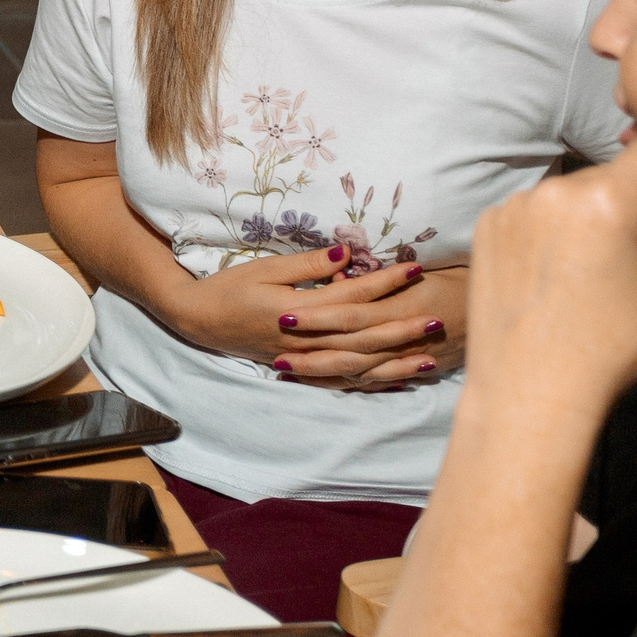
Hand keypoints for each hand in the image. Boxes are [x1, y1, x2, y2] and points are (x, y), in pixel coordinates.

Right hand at [164, 244, 447, 384]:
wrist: (200, 320)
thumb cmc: (230, 288)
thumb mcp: (264, 268)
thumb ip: (306, 264)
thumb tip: (346, 254)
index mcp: (299, 311)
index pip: (352, 296)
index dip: (385, 282)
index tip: (415, 268)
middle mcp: (306, 341)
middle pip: (363, 337)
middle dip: (402, 328)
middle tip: (437, 319)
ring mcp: (304, 361)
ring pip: (358, 365)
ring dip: (395, 362)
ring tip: (428, 358)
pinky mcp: (302, 370)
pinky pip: (342, 381)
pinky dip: (371, 382)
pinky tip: (396, 382)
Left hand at [465, 137, 636, 409]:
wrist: (530, 385)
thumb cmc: (614, 345)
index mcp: (605, 200)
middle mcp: (552, 192)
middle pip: (607, 175)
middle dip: (627, 201)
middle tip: (631, 256)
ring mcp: (512, 207)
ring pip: (567, 194)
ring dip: (585, 215)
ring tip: (589, 271)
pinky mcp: (486, 225)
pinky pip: (532, 211)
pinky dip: (548, 229)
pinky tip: (553, 273)